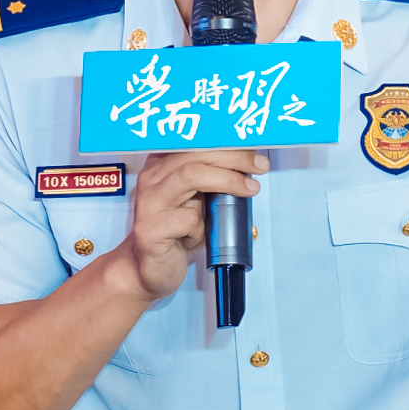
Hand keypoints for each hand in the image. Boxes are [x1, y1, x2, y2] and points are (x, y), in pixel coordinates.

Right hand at [108, 149, 264, 300]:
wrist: (149, 270)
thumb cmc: (177, 233)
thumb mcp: (197, 200)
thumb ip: (212, 179)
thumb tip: (248, 161)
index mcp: (161, 165)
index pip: (192, 140)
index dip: (223, 139)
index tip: (251, 144)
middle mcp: (151, 178)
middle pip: (194, 154)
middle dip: (234, 157)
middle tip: (260, 166)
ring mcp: (148, 202)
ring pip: (191, 176)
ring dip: (227, 180)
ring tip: (250, 189)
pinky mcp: (149, 229)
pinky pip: (187, 218)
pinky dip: (202, 226)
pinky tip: (197, 236)